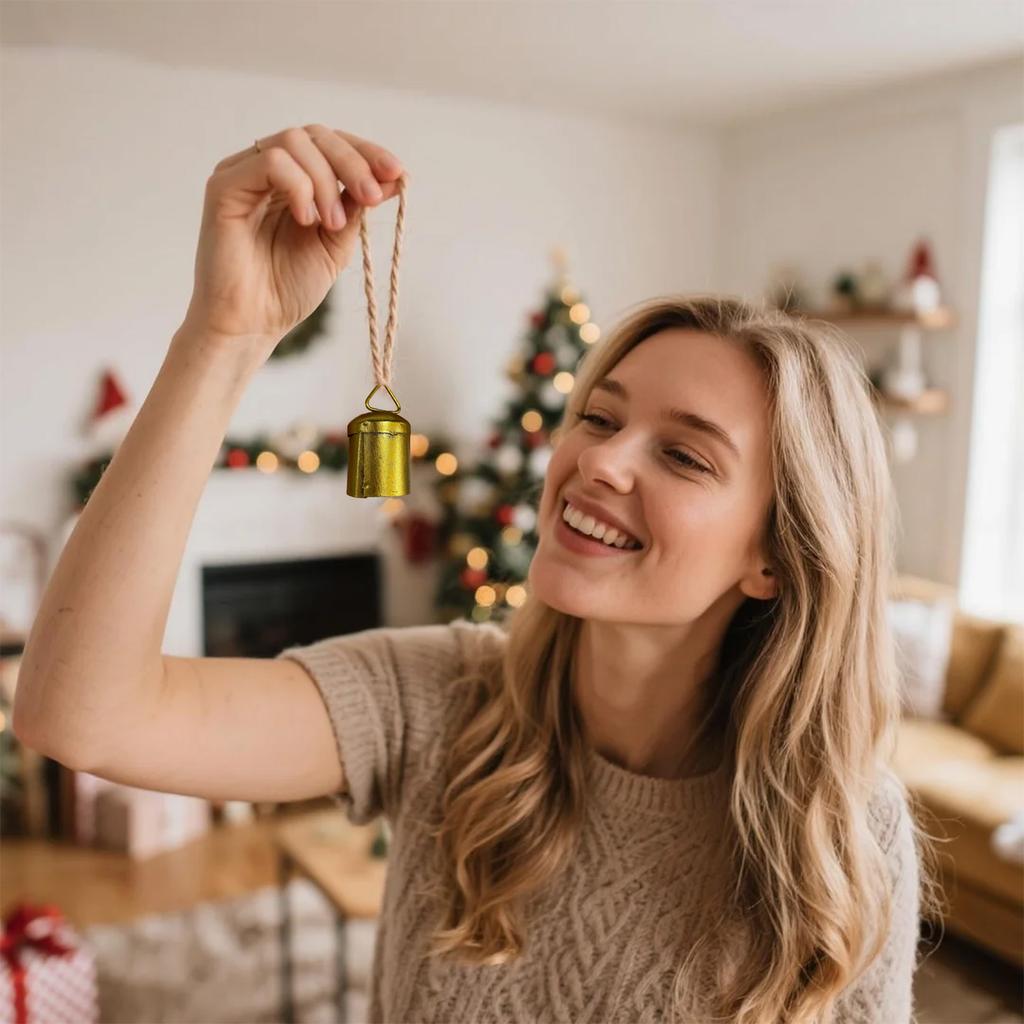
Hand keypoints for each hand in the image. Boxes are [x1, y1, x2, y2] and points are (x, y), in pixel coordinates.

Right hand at [179, 124, 407, 353]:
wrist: (251, 325)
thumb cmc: (286, 290)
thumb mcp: (336, 244)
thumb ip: (357, 208)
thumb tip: (395, 178)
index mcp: (293, 179)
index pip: (330, 144)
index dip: (366, 152)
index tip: (397, 173)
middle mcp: (266, 170)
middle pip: (315, 134)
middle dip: (353, 163)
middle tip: (372, 198)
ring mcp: (242, 174)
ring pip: (294, 141)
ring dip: (326, 180)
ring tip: (332, 224)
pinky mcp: (224, 187)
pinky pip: (270, 162)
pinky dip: (299, 186)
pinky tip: (307, 220)